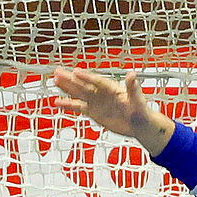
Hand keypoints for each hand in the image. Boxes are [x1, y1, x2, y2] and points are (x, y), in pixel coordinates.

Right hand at [52, 68, 174, 154]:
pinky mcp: (93, 112)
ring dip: (67, 87)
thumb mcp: (137, 100)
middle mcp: (102, 93)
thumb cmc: (142, 111)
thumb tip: (132, 74)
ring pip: (79, 93)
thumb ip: (133, 87)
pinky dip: (68, 104)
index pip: (98, 81)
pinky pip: (79, 107)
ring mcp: (96, 102)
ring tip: (55, 80)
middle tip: (57, 71)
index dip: (87, 77)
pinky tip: (57, 102)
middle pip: (84, 84)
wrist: (140, 125)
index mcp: (112, 88)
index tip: (76, 72)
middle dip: (71, 79)